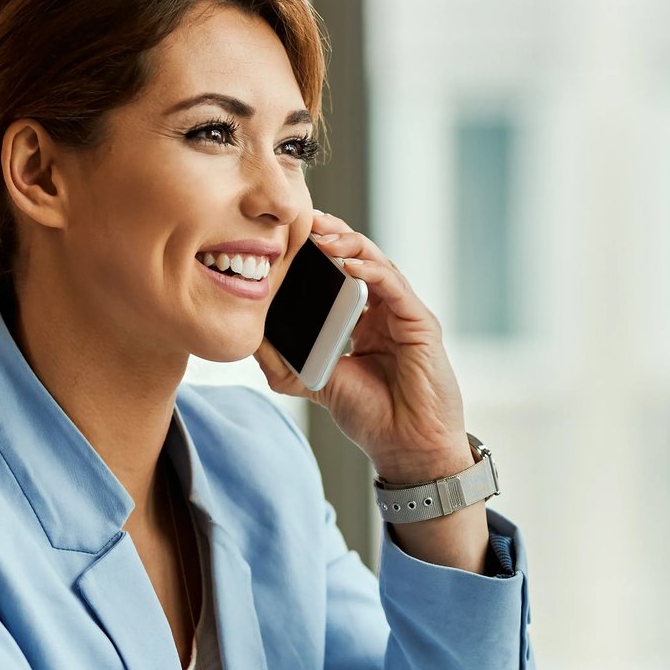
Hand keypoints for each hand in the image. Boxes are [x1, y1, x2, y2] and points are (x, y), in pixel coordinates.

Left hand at [254, 211, 469, 484]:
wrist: (408, 449)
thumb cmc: (374, 417)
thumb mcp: (318, 383)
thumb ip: (287, 362)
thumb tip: (249, 340)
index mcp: (366, 321)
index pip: (341, 272)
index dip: (318, 251)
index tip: (287, 236)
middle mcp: (387, 312)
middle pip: (360, 257)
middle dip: (332, 234)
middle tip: (303, 220)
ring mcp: (405, 315)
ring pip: (378, 263)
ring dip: (349, 243)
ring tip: (321, 234)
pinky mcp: (420, 324)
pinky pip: (394, 286)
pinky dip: (370, 270)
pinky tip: (347, 263)